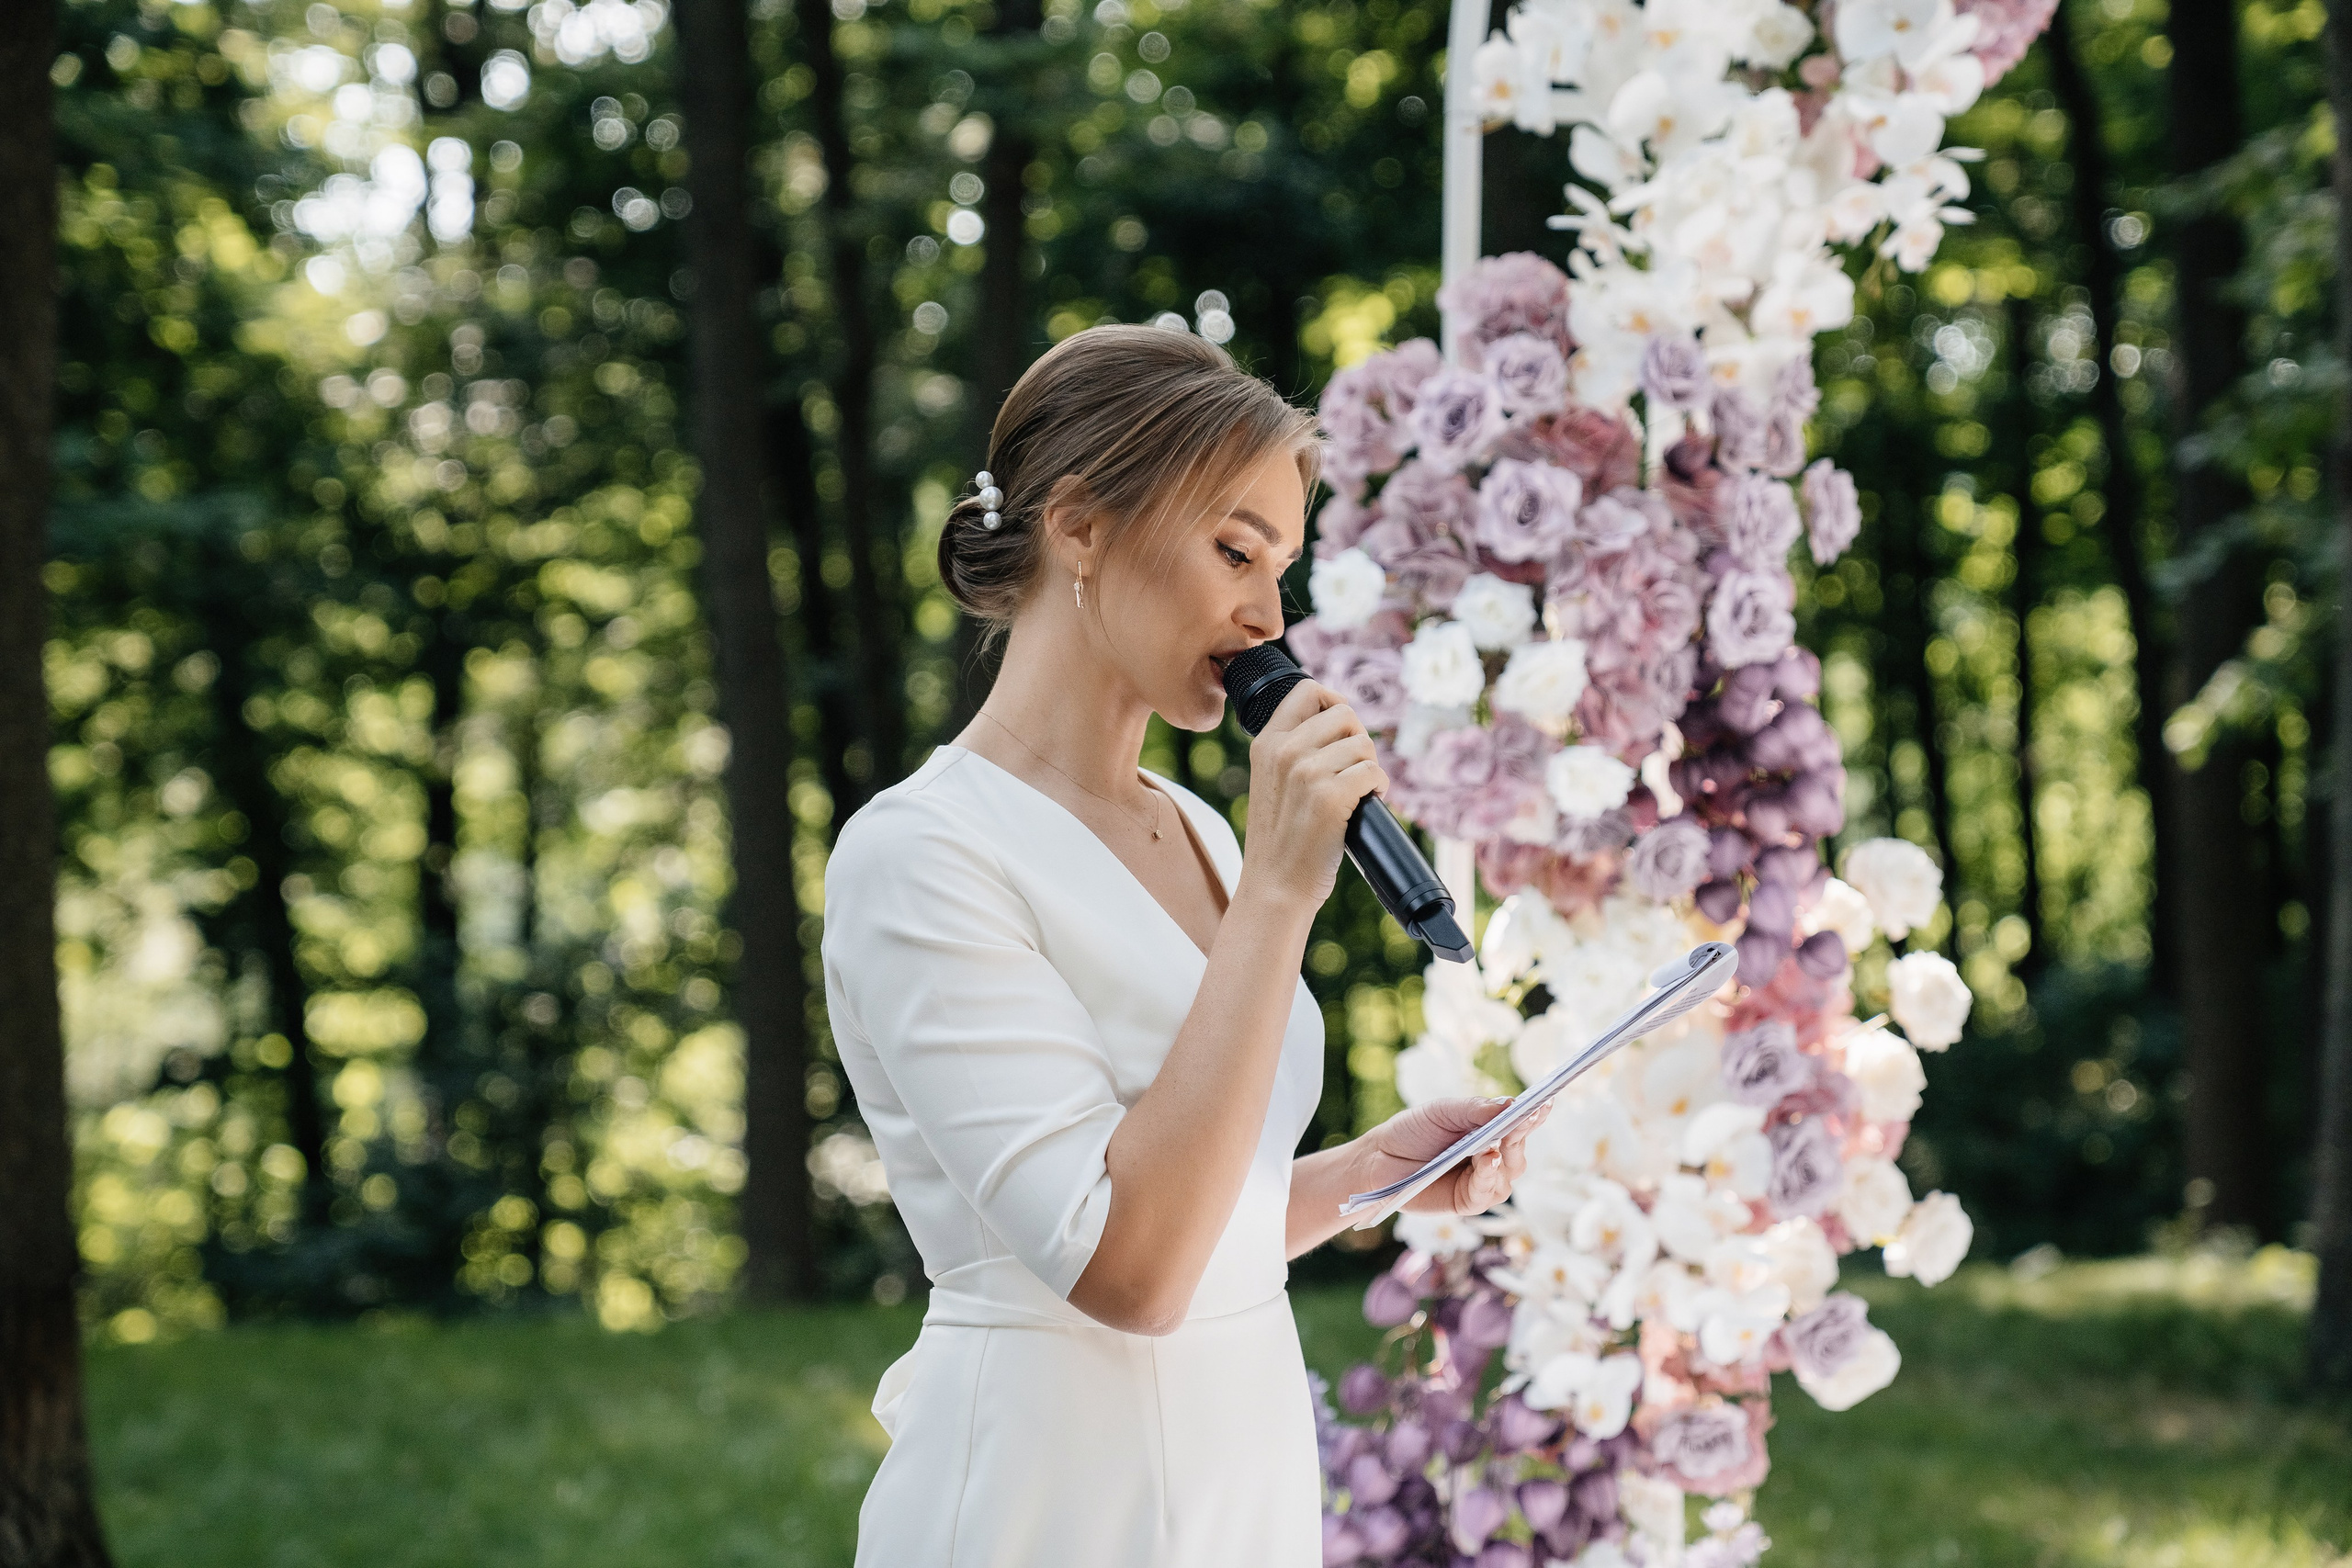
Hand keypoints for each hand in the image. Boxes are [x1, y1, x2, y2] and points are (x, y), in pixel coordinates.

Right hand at [1236, 678, 1385, 909]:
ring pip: (1363, 744)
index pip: (1308, 690)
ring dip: (1369, 768)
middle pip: (1344, 713)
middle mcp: (1285, 751)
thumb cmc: (1280, 840)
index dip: (1334, 702)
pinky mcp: (1331, 797)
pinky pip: (1373, 772)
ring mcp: (1307, 772)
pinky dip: (1379, 788)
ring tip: (1357, 793)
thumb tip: (1340, 723)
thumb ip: (1293, 750)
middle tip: (1353, 770)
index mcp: (1266, 743)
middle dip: (1358, 740)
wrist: (1274, 886)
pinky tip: (1366, 804)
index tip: (1342, 730)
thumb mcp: (1271, 782)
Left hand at [1353, 1097, 1551, 1215]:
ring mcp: (1482, 1182)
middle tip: (1523, 1121)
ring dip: (1505, 1158)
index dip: (1534, 1114)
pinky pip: (1486, 1192)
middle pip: (1518, 1150)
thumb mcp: (1443, 1112)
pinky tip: (1487, 1160)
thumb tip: (1511, 1103)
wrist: (1379, 1160)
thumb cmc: (1413, 1131)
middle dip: (1521, 1134)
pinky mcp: (1468, 1202)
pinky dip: (1488, 1176)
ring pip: (1509, 1174)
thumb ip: (1475, 1109)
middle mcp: (1492, 1158)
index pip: (1519, 1124)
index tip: (1545, 1102)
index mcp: (1489, 1132)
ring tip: (1495, 1146)